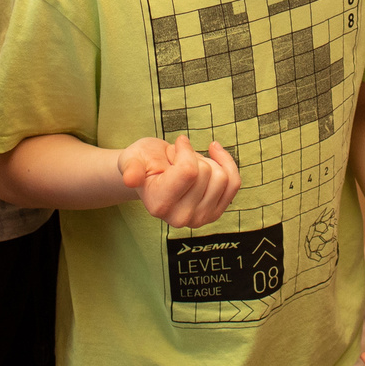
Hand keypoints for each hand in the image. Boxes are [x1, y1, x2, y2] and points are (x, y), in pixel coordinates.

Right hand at [118, 134, 240, 227]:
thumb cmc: (143, 162)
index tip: (173, 146)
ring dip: (207, 162)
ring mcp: (200, 219)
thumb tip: (130, 179)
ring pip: (223, 177)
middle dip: (193, 157)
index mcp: (158, 205)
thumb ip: (130, 168)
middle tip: (177, 161)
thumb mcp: (131, 158)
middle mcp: (180, 219)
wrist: (153, 173)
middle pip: (207, 172)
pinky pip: (234, 182)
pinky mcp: (215, 213)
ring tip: (188, 166)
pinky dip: (226, 163)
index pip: (189, 171)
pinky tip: (213, 155)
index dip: (184, 149)